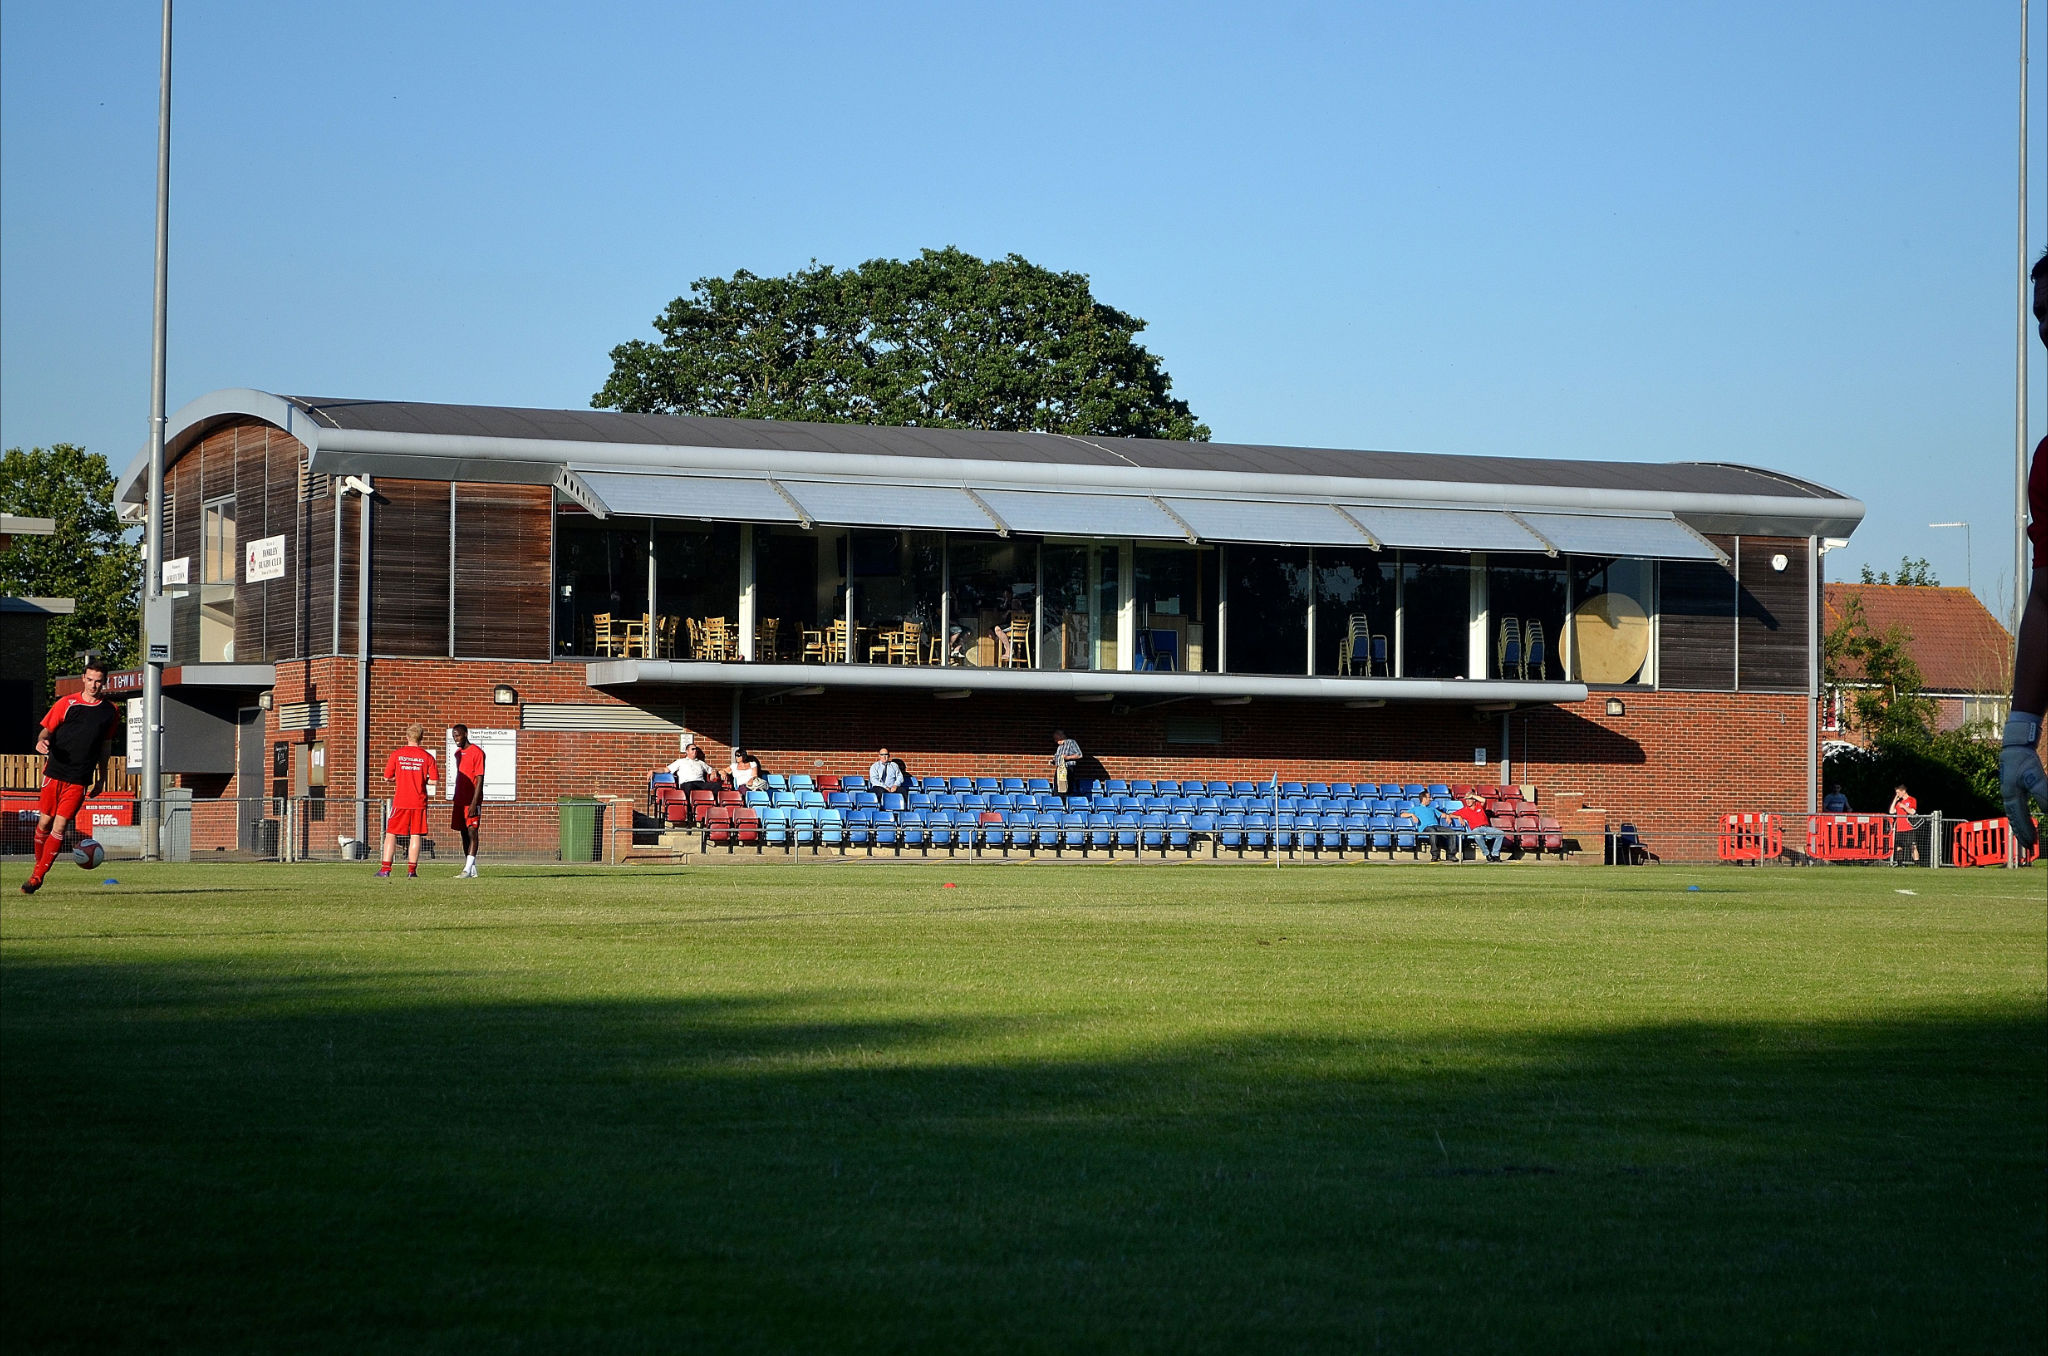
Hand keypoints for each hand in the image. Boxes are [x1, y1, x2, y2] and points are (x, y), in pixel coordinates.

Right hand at [2002, 714, 2047, 852]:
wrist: (2014, 746)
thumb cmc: (2024, 761)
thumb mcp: (2036, 777)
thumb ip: (2043, 794)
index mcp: (2010, 795)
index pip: (2019, 818)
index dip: (2025, 831)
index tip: (2031, 843)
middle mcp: (2007, 796)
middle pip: (2014, 819)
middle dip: (2021, 832)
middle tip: (2028, 845)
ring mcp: (2008, 792)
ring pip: (2014, 814)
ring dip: (2020, 826)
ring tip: (2027, 836)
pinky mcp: (2012, 788)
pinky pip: (2016, 807)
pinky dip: (2020, 816)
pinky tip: (2025, 818)